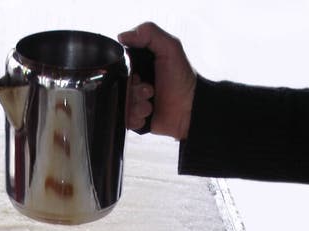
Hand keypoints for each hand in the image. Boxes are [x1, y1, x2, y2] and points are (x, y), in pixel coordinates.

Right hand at [118, 22, 196, 138]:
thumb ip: (149, 33)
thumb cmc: (182, 79)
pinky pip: (125, 119)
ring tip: (150, 103)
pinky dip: (136, 117)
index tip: (138, 74)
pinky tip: (148, 113)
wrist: (190, 108)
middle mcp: (135, 82)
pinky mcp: (135, 118)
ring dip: (136, 104)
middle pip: (118, 85)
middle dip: (133, 89)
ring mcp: (134, 100)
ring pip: (121, 103)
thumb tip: (123, 36)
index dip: (125, 70)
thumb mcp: (170, 47)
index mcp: (139, 64)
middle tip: (149, 90)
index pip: (120, 64)